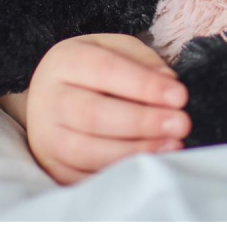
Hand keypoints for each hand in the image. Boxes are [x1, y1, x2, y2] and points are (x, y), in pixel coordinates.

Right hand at [25, 34, 190, 185]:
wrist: (51, 99)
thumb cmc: (93, 71)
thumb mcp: (116, 50)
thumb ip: (143, 60)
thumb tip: (168, 81)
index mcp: (64, 61)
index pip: (104, 70)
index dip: (144, 85)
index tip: (180, 96)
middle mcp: (47, 98)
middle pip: (93, 114)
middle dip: (143, 121)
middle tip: (181, 124)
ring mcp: (45, 137)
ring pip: (86, 151)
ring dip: (134, 150)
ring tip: (172, 144)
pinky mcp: (52, 167)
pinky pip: (84, 177)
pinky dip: (119, 173)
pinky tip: (148, 164)